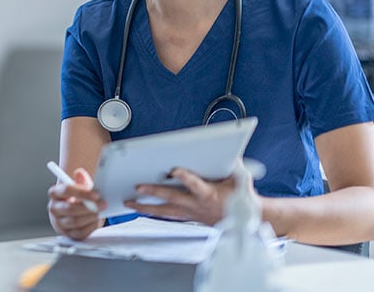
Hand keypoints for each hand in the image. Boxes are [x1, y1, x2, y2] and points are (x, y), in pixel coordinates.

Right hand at [47, 167, 106, 240]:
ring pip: (75, 222)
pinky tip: (95, 220)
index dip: (81, 192)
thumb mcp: (79, 186)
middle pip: (70, 208)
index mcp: (55, 193)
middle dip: (89, 207)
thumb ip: (81, 179)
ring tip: (99, 212)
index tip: (96, 194)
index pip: (65, 190)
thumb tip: (80, 173)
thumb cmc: (75, 198)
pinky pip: (80, 233)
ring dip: (91, 217)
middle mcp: (54, 208)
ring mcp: (59, 223)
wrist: (72, 211)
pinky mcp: (68, 234)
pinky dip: (90, 227)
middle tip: (102, 204)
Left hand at [124, 167, 240, 225]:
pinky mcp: (186, 217)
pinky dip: (152, 212)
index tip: (174, 170)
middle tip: (138, 186)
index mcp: (209, 194)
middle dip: (154, 192)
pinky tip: (139, 208)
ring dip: (145, 207)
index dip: (184, 177)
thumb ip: (234, 166)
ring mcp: (189, 213)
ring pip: (164, 211)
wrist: (244, 221)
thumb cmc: (241, 198)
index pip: (194, 185)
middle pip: (171, 198)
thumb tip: (230, 151)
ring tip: (129, 202)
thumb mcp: (241, 179)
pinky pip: (166, 215)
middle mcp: (196, 205)